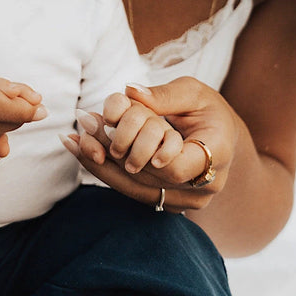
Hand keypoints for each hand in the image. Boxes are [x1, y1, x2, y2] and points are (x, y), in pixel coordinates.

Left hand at [63, 77, 237, 211]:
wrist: (221, 139)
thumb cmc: (208, 110)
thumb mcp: (193, 93)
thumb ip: (164, 95)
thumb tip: (131, 92)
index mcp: (217, 155)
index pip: (176, 167)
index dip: (145, 154)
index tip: (114, 130)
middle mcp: (204, 187)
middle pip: (148, 179)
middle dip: (110, 148)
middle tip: (83, 121)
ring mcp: (186, 201)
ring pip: (136, 189)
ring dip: (100, 164)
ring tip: (74, 138)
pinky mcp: (168, 204)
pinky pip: (133, 191)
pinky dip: (106, 170)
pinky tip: (82, 150)